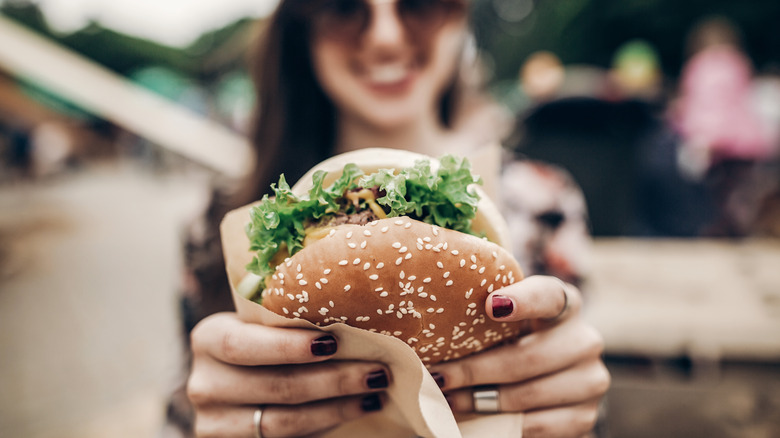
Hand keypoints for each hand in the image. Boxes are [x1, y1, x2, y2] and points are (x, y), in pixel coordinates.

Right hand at [187, 312, 390, 437]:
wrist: (236, 383)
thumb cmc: (261, 342)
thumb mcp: (260, 326)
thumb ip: (288, 320)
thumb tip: (356, 309)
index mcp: (208, 340)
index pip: (243, 345)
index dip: (288, 346)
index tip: (333, 342)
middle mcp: (205, 385)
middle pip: (275, 387)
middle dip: (333, 380)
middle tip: (377, 370)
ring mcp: (215, 424)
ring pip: (284, 422)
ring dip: (337, 407)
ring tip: (375, 392)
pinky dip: (326, 425)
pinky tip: (355, 409)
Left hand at [428, 276, 608, 437]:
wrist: (549, 381)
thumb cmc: (515, 340)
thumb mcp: (506, 320)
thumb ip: (486, 312)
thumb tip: (436, 312)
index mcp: (565, 303)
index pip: (548, 295)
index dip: (523, 300)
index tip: (491, 306)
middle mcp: (585, 339)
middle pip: (528, 357)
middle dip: (477, 370)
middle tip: (441, 376)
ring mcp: (590, 379)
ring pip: (529, 394)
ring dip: (483, 400)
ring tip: (450, 399)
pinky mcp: (585, 415)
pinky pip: (538, 425)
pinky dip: (504, 424)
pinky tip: (478, 418)